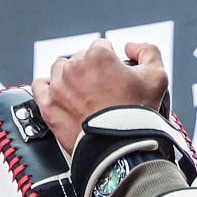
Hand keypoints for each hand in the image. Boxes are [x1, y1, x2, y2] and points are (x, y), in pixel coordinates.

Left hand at [32, 40, 168, 153]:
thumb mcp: (158, 77)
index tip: (113, 77)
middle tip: (101, 91)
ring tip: (82, 95)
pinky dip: (48, 88)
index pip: (101, 47)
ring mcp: (58, 86)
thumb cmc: (138, 117)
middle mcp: (74, 67)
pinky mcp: (48, 106)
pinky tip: (59, 95)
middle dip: (90, 71)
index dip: (110, 62)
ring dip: (69, 78)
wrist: (120, 150)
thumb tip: (131, 46)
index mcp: (98, 55)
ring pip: (59, 70)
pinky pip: (39, 86)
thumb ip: (148, 51)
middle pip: (79, 58)